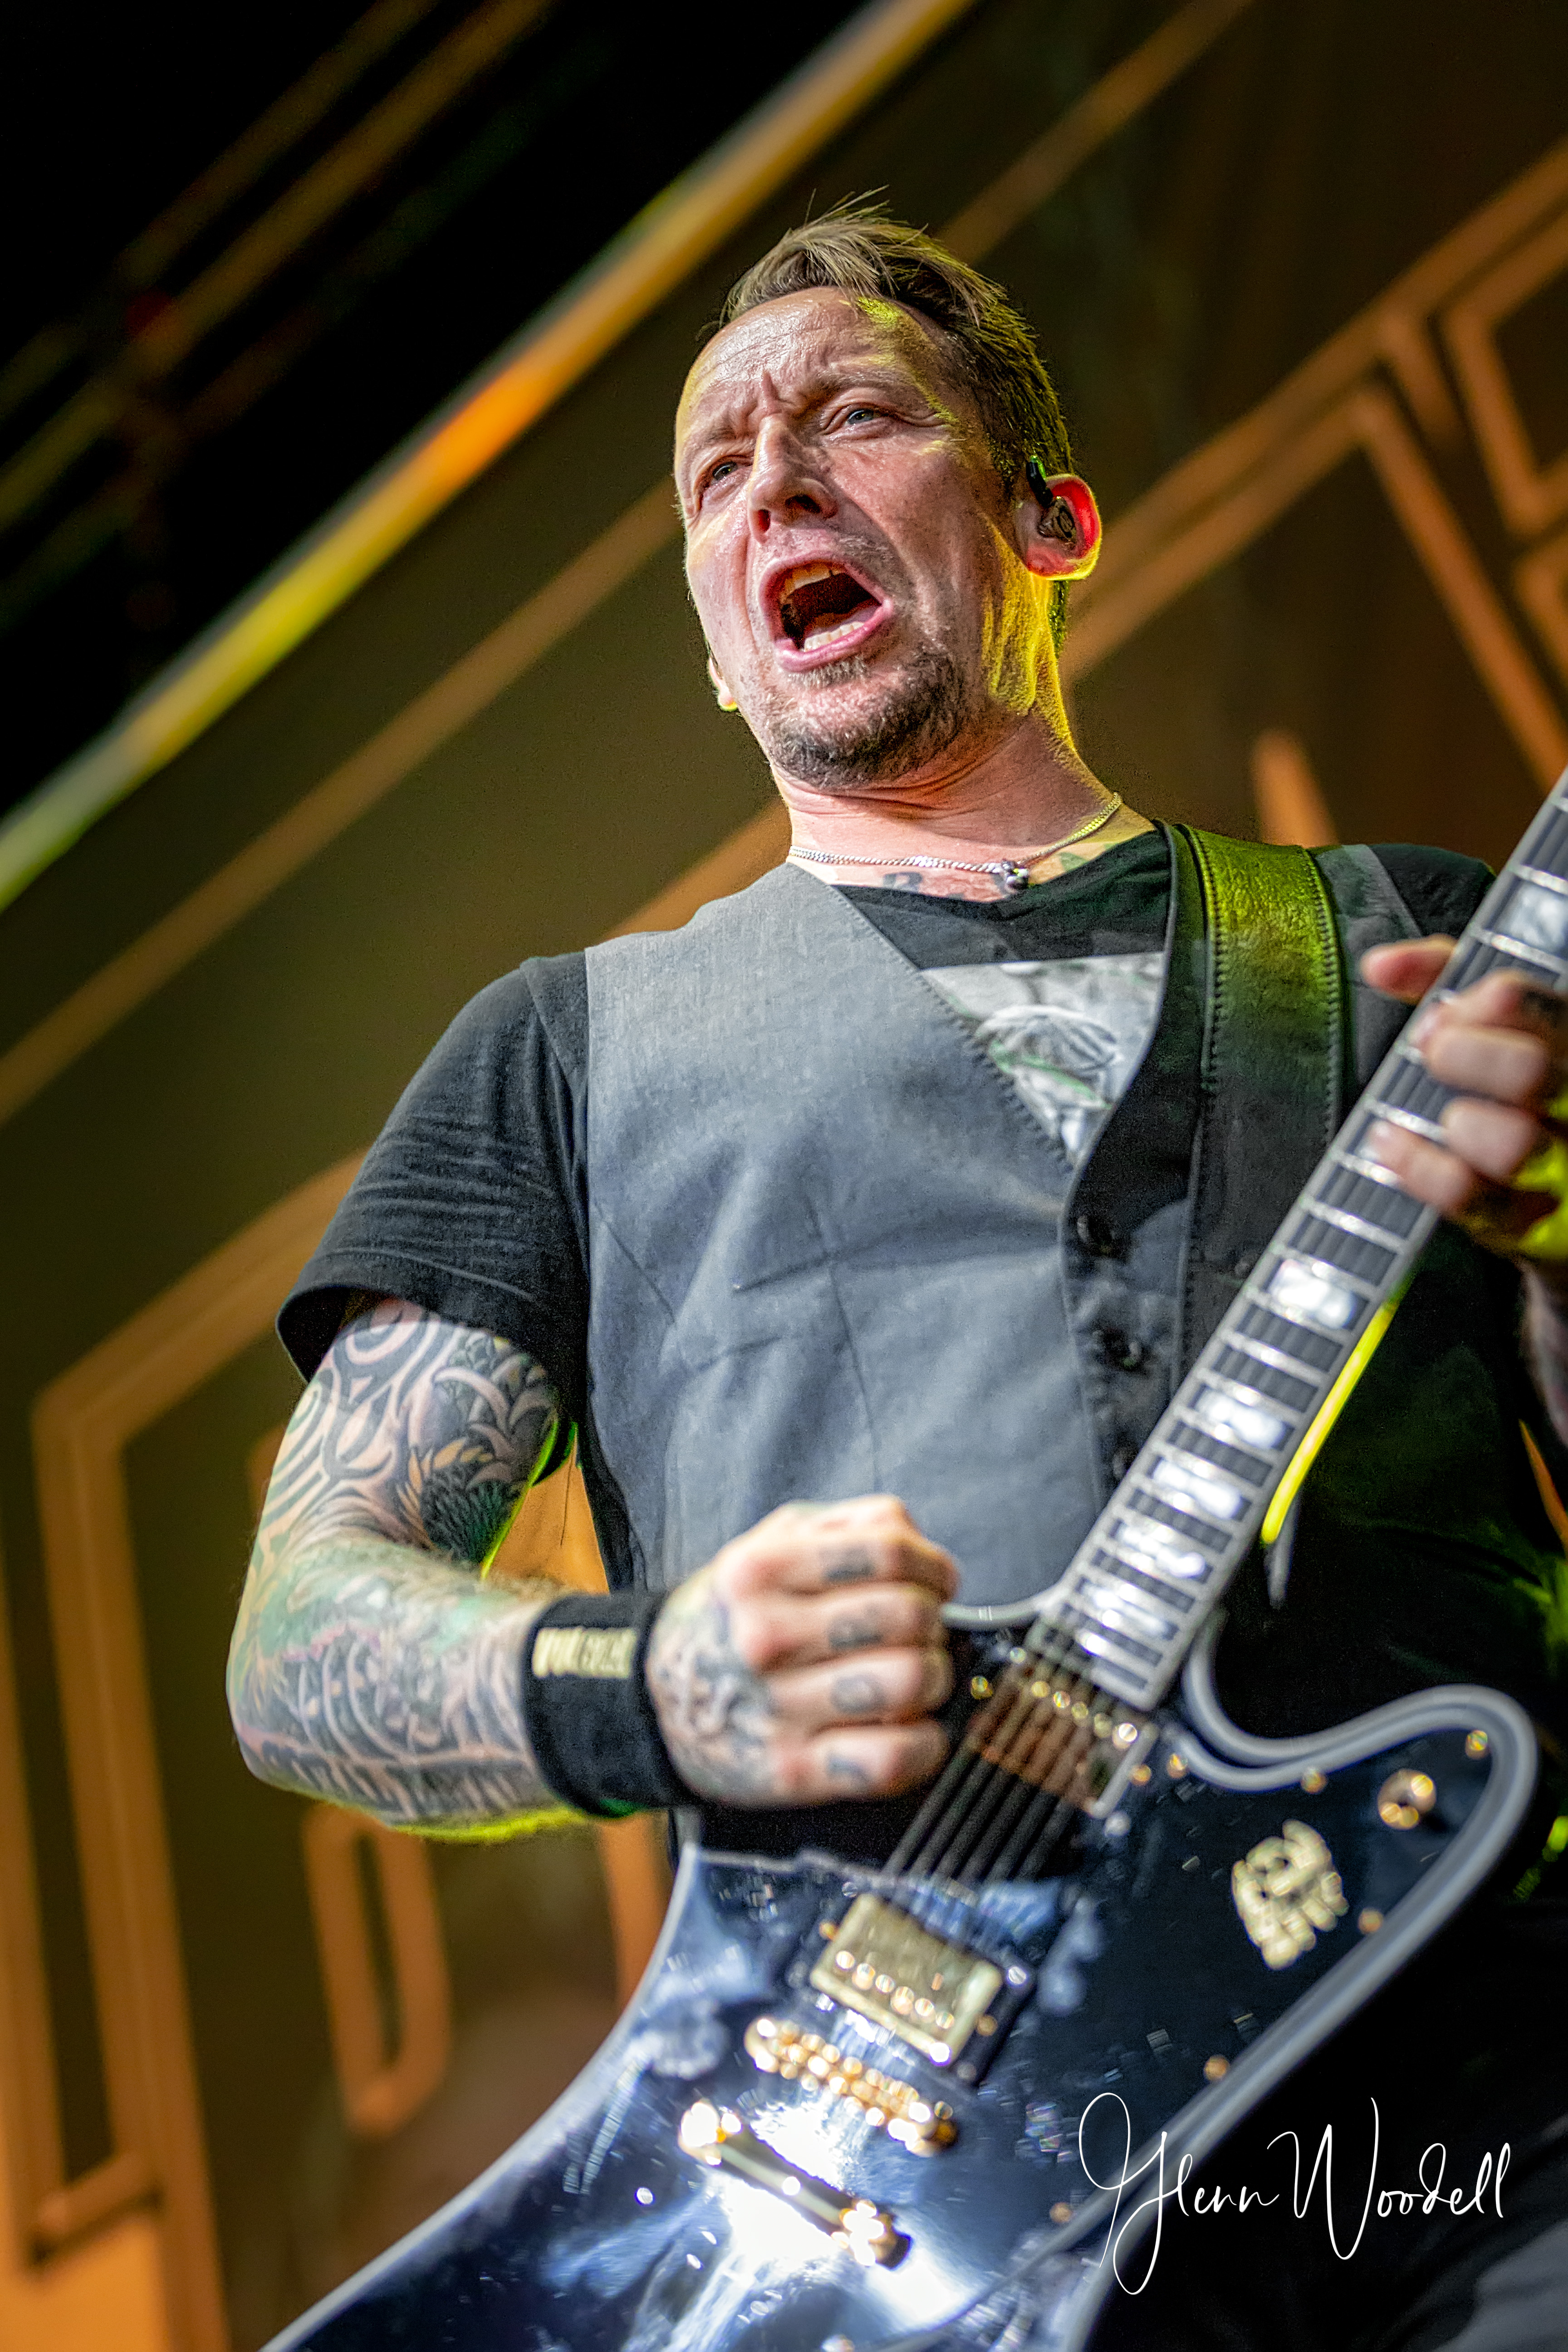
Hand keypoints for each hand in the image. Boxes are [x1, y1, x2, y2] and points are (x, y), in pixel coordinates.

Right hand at [644, 1496, 957, 1806]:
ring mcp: (778, 1707)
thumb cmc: (739, 1616)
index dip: (933, 1567)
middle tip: (921, 1635)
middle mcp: (764, 1636)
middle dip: (935, 1625)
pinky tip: (914, 1730)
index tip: (937, 1584)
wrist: (657, 1699)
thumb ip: (853, 1526)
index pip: (889, 1550)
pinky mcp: (792, 1770)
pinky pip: (894, 1758)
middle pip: (909, 1616)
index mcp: (761, 1569)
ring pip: (911, 1683)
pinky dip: (926, 1745)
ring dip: (935, 1681)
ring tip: (915, 1680)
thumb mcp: (774, 1542)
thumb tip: (928, 1556)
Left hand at [1361, 936, 1567, 1289]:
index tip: (1446, 1014)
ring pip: (1514, 1144)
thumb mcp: (1495, 1024)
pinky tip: (1391, 1145)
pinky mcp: (1540, 1232)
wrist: (1560, 1203)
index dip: (1490, 1004)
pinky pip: (1476, 1202)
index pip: (1551, 1009)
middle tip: (1435, 1053)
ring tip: (1443, 1114)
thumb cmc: (1521, 1096)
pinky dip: (1420, 1170)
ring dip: (1459, 1120)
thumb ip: (1446, 981)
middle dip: (1466, 1055)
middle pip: (1531, 1072)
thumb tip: (1381, 965)